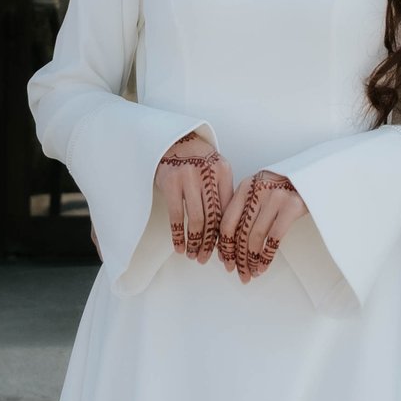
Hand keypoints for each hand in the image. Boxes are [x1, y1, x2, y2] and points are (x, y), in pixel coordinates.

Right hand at [158, 132, 232, 264]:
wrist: (174, 141)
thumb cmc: (199, 162)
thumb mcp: (216, 171)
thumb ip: (223, 195)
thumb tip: (229, 233)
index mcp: (223, 172)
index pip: (228, 210)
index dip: (227, 234)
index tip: (225, 252)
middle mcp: (208, 174)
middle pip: (214, 217)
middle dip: (211, 244)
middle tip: (206, 259)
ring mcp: (189, 177)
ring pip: (197, 219)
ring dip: (195, 242)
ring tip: (193, 255)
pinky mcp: (171, 182)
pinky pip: (176, 215)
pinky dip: (178, 235)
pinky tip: (179, 246)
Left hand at [222, 170, 305, 281]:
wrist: (314, 175)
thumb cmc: (285, 187)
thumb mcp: (261, 190)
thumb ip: (246, 208)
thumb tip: (232, 242)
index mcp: (245, 187)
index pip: (227, 221)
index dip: (225, 245)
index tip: (226, 261)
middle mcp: (257, 190)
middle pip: (240, 232)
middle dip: (238, 258)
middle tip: (239, 273)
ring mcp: (274, 197)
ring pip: (255, 237)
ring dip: (252, 260)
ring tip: (252, 272)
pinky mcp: (292, 206)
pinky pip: (274, 238)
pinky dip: (266, 256)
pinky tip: (264, 266)